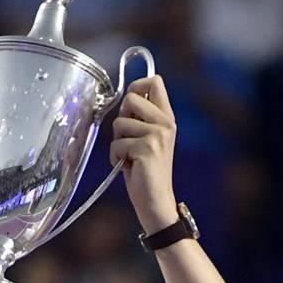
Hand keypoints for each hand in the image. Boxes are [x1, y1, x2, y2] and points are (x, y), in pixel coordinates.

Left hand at [109, 76, 178, 232]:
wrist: (156, 200)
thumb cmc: (146, 171)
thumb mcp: (148, 138)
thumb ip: (140, 118)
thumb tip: (126, 98)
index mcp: (166, 117)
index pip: (154, 82)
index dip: (136, 86)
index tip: (130, 106)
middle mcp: (165, 123)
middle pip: (131, 98)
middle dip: (121, 119)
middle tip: (129, 139)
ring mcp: (157, 135)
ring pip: (119, 124)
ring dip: (117, 143)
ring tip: (129, 157)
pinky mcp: (146, 148)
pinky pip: (116, 144)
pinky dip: (115, 158)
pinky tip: (127, 166)